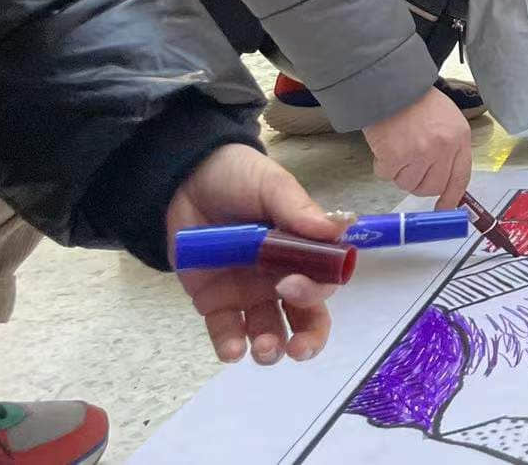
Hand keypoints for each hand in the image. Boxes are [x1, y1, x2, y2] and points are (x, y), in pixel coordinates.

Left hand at [166, 144, 349, 363]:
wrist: (185, 178)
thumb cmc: (238, 177)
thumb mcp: (272, 186)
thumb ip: (299, 210)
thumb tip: (342, 228)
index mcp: (303, 250)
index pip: (323, 280)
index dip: (315, 292)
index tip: (290, 286)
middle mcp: (281, 276)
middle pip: (305, 316)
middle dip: (308, 339)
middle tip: (297, 349)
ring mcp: (248, 292)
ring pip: (268, 331)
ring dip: (271, 348)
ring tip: (263, 349)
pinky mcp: (215, 302)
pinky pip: (226, 331)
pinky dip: (231, 345)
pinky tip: (233, 351)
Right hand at [361, 87, 473, 208]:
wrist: (391, 85)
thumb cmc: (418, 102)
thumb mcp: (447, 120)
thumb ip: (450, 149)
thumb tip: (445, 182)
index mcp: (459, 138)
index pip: (460, 177)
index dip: (452, 197)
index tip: (444, 208)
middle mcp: (443, 148)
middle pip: (431, 187)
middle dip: (419, 182)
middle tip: (410, 165)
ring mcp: (420, 153)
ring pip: (407, 184)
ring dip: (399, 172)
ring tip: (398, 148)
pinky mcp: (395, 156)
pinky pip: (387, 176)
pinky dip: (382, 165)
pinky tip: (385, 146)